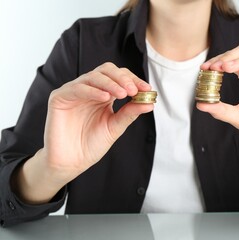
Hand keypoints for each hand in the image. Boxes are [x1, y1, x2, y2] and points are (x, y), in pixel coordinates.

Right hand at [43, 62, 152, 181]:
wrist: (72, 162)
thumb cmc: (92, 144)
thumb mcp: (115, 127)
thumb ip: (130, 113)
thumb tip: (150, 103)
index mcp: (103, 94)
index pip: (120, 77)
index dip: (134, 80)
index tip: (147, 89)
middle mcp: (89, 89)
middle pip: (107, 70)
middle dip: (123, 78)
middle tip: (134, 90)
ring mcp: (74, 91)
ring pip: (93, 76)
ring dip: (111, 83)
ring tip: (123, 94)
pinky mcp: (59, 97)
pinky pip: (77, 88)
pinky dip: (92, 91)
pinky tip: (105, 98)